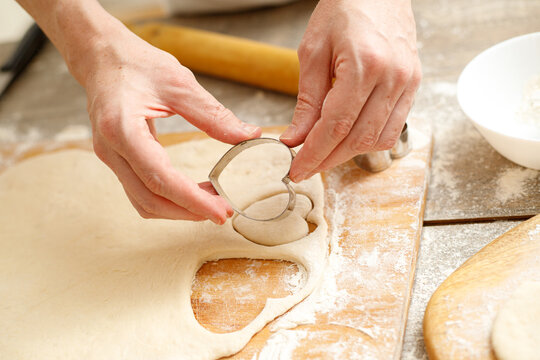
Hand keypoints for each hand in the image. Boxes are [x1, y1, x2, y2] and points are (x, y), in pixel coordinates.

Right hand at [80, 23, 260, 222]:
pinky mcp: (116, 159)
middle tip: (223, 212)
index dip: (192, 200)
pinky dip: (167, 199)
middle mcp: (111, 149)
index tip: (221, 212)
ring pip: (143, 201)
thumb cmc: (136, 64)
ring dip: (178, 209)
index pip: (160, 178)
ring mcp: (110, 157)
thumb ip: (213, 114)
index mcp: (122, 128)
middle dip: (188, 211)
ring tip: (211, 202)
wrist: (102, 57)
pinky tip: (191, 192)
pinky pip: (140, 191)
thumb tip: (248, 135)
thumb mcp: (179, 83)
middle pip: (150, 199)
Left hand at [280, 0, 421, 180]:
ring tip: (325, 152)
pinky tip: (349, 138)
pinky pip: (393, 127)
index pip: (336, 126)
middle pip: (358, 139)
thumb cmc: (343, 8)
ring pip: (378, 139)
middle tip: (306, 167)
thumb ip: (307, 100)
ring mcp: (408, 82)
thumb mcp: (313, 51)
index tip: (297, 170)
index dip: (314, 154)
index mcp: (365, 65)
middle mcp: (393, 78)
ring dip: (349, 153)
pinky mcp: (413, 85)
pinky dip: (369, 140)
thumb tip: (296, 139)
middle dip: (328, 159)